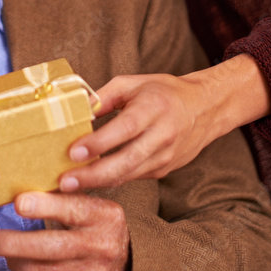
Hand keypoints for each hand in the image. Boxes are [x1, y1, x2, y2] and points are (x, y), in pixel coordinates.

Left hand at [0, 191, 129, 270]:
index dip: (43, 206)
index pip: (71, 210)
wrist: (126, 269)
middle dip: (13, 243)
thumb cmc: (95, 227)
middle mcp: (102, 247)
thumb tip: (21, 179)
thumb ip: (65, 195)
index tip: (17, 203)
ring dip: (15, 262)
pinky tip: (20, 269)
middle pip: (50, 248)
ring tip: (2, 251)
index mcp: (104, 216)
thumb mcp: (92, 206)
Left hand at [59, 56, 270, 189]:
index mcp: (153, 108)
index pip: (124, 128)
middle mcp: (162, 135)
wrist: (205, 109)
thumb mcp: (133, 84)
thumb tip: (75, 111)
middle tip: (65, 182)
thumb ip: (103, 97)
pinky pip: (133, 177)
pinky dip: (111, 180)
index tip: (73, 152)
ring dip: (98, 182)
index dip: (99, 143)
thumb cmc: (164, 93)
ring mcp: (165, 156)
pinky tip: (90, 181)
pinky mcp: (163, 169)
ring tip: (69, 186)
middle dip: (94, 174)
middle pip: (126, 160)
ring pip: (129, 175)